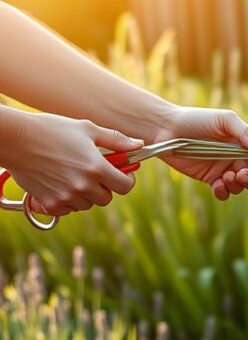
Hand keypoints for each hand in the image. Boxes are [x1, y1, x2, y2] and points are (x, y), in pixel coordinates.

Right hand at [2, 112, 140, 215]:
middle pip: (106, 198)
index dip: (126, 180)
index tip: (121, 174)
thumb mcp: (87, 129)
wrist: (15, 139)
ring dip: (86, 194)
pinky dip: (68, 201)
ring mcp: (66, 196)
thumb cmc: (51, 130)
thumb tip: (139, 145)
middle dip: (104, 187)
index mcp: (97, 168)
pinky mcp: (50, 203)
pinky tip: (60, 184)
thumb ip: (116, 140)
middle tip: (93, 173)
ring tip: (73, 175)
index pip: (125, 187)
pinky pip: (69, 210)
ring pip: (88, 205)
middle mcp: (83, 186)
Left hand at [150, 106, 247, 199]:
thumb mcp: (224, 120)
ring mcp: (222, 169)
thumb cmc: (197, 119)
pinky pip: (223, 192)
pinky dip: (223, 192)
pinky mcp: (209, 178)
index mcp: (243, 143)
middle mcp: (236, 157)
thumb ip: (245, 133)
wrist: (167, 128)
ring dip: (238, 186)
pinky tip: (217, 185)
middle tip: (240, 174)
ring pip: (240, 186)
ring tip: (226, 177)